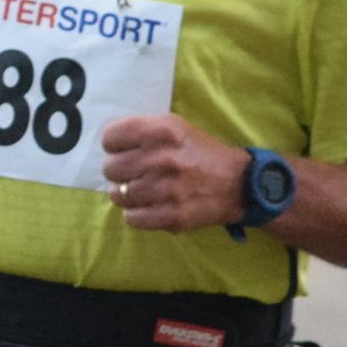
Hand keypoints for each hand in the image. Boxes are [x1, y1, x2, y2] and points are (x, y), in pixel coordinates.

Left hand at [98, 114, 246, 233]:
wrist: (239, 184)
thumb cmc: (200, 153)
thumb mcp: (175, 128)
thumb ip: (141, 132)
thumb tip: (108, 147)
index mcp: (163, 130)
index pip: (110, 138)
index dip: (114, 146)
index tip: (126, 151)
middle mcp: (164, 157)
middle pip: (110, 168)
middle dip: (119, 172)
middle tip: (135, 174)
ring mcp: (168, 189)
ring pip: (118, 195)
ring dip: (126, 195)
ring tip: (143, 191)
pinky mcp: (173, 215)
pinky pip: (131, 218)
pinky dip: (136, 215)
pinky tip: (149, 207)